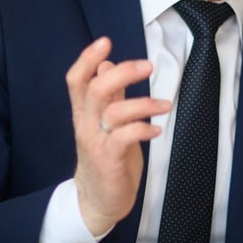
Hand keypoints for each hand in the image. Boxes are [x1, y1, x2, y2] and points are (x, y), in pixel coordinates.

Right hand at [66, 37, 170, 235]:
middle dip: (123, 73)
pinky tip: (156, 129)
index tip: (105, 41)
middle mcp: (85, 124)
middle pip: (95, 89)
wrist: (98, 201)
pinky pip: (124, 138)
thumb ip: (107, 95)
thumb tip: (106, 64)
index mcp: (84, 112)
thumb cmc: (107, 157)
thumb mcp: (106, 123)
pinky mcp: (108, 160)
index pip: (76, 80)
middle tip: (148, 66)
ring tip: (166, 104)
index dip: (87, 58)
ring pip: (113, 112)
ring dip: (143, 103)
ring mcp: (96, 142)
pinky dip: (143, 129)